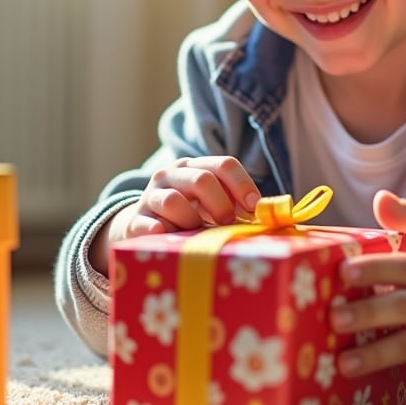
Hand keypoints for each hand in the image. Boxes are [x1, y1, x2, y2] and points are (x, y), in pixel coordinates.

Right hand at [89, 157, 260, 273]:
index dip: (243, 185)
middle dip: (220, 205)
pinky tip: (170, 240)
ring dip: (192, 222)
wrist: (139, 227)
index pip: (224, 165)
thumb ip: (234, 206)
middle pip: (202, 179)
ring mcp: (150, 197)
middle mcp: (170, 176)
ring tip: (195, 235)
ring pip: (174, 201)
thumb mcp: (208, 206)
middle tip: (226, 225)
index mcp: (193, 167)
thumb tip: (271, 215)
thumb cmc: (186, 217)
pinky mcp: (134, 221)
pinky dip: (162, 233)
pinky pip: (149, 225)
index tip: (254, 207)